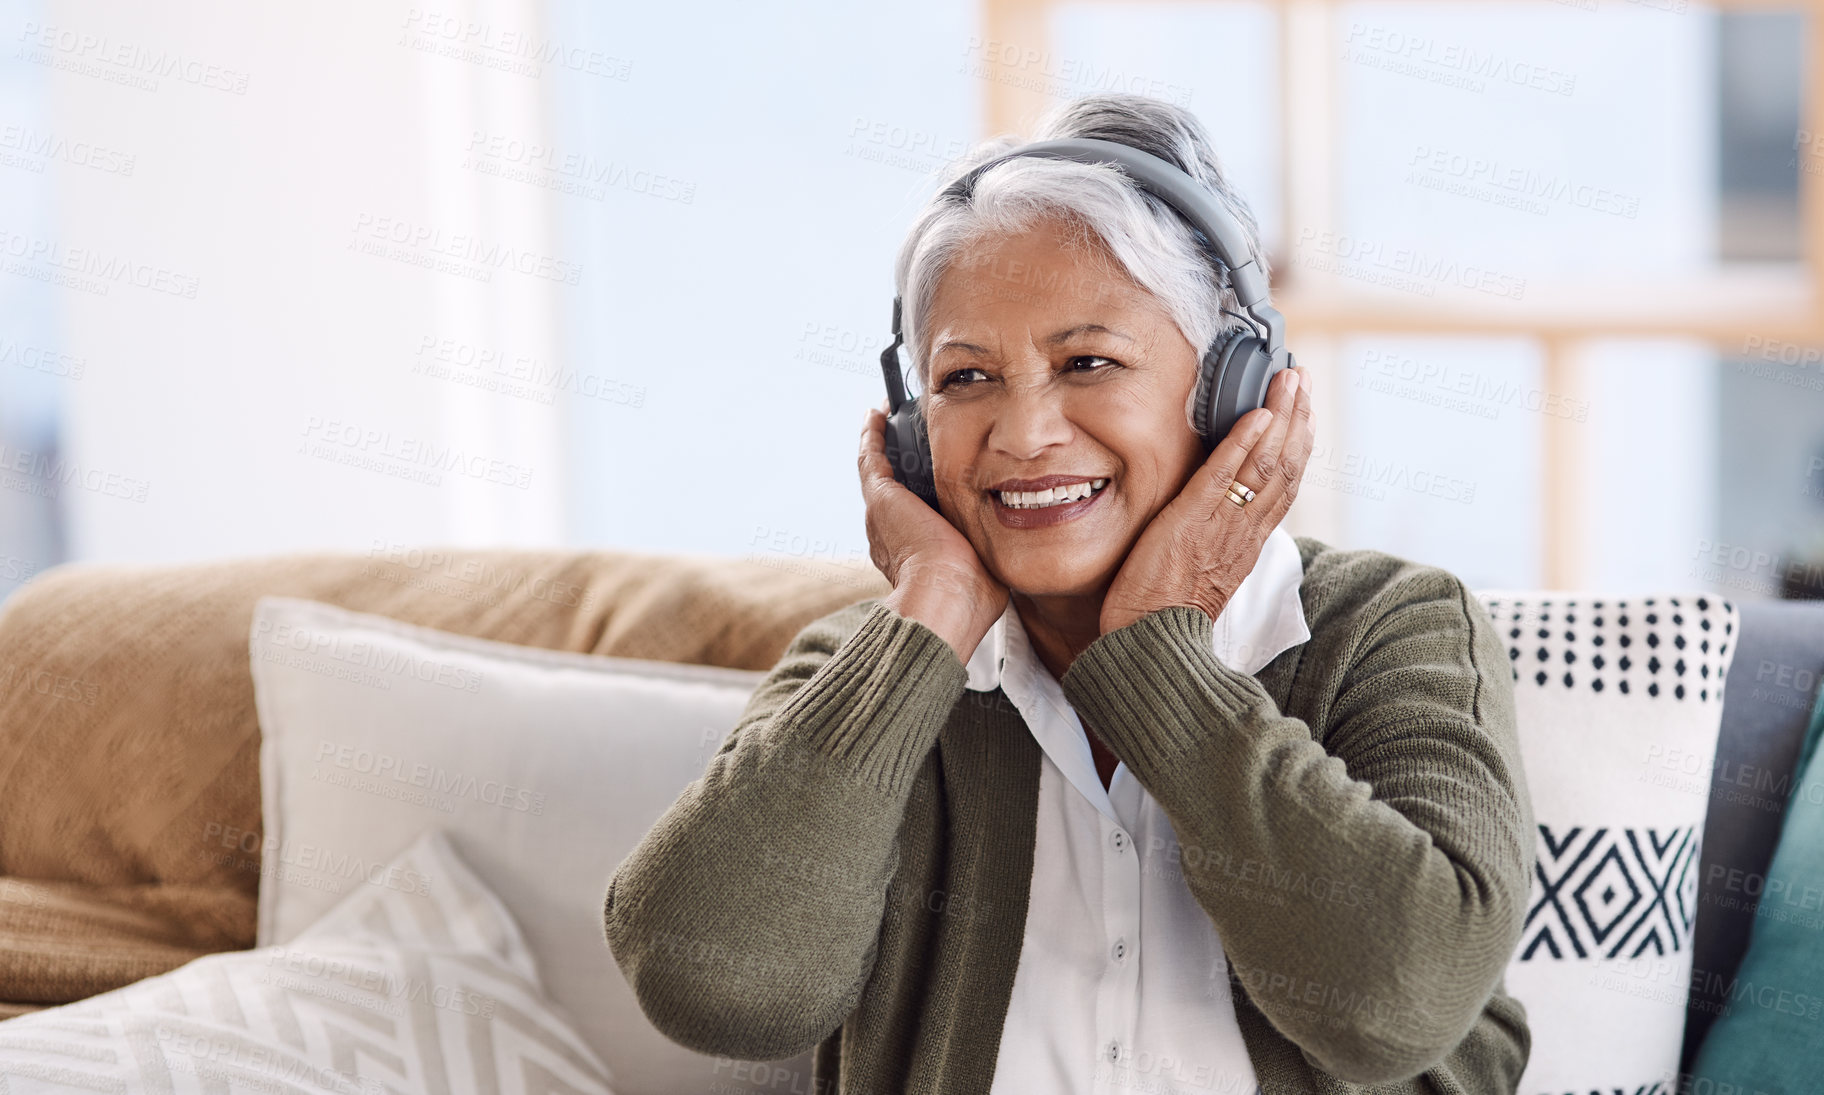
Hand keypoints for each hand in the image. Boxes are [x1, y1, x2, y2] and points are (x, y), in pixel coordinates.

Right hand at [859, 401, 1008, 661]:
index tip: (932, 480)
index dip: (919, 497)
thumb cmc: (970, 596)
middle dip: (900, 467)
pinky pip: (871, 455)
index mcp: (913, 554)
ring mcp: (881, 514)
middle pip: (892, 492)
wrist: (947, 595)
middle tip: (909, 439)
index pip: (913, 518)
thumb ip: (992, 557)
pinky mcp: (881, 496)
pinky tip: (879, 413)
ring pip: (877, 471)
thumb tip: (1009, 555)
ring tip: (888, 418)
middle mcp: (889, 535)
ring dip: (881, 444)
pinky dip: (873, 433)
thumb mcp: (985, 573)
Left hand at [1098, 365, 1314, 634]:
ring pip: (1265, 465)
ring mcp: (1222, 526)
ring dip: (1280, 417)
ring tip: (1288, 379)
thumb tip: (1215, 513)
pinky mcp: (1191, 523)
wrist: (1149, 644)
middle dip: (1297, 417)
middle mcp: (1244, 531)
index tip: (1304, 407)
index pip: (1285, 483)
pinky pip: (1223, 478)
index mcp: (1248, 541)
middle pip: (1285, 466)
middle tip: (1302, 376)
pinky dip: (1242, 444)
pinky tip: (1255, 415)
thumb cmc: (1164, 612)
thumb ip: (1215, 539)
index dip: (1298, 442)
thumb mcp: (1202, 570)